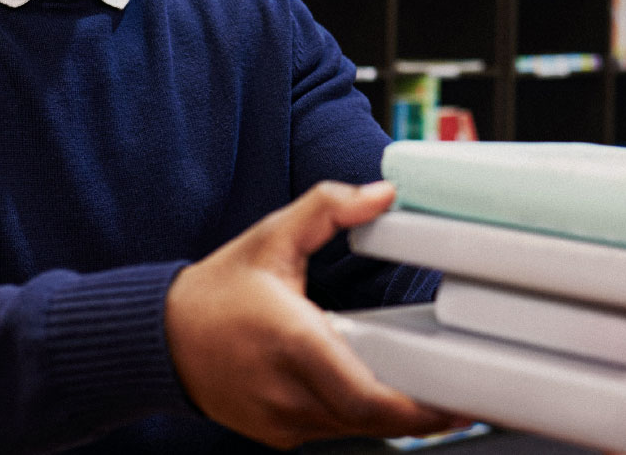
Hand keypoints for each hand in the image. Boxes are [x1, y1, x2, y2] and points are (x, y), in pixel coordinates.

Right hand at [164, 181, 455, 448]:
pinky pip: (332, 430)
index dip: (417, 411)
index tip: (456, 402)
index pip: (366, 397)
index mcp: (292, 343)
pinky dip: (359, 416)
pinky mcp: (277, 433)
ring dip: (391, 415)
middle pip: (371, 420)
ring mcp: (281, 420)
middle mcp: (287, 392)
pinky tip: (379, 394)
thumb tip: (382, 194)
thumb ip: (328, 207)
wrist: (161, 339)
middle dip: (421, 415)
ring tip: (432, 394)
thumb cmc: (218, 290)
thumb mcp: (272, 237)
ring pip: (354, 429)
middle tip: (464, 398)